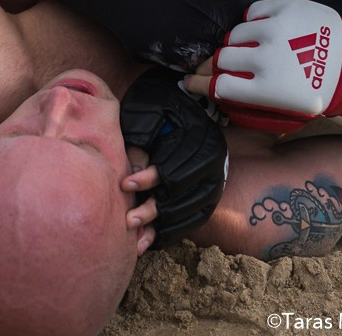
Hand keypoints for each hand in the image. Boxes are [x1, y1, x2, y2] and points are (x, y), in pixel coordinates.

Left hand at [119, 68, 227, 248]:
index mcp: (201, 138)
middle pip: (183, 194)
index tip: (125, 185)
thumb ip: (140, 138)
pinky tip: (151, 239)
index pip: (176, 168)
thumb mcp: (146, 110)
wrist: (180, 102)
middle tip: (127, 220)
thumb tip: (134, 172)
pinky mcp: (209, 195)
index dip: (150, 180)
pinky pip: (194, 220)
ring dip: (162, 227)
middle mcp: (215, 162)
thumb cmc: (158, 104)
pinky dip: (173, 231)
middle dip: (153, 209)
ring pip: (190, 213)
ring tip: (136, 239)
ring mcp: (216, 181)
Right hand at [205, 0, 341, 133]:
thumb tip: (213, 88)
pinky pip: (252, 13)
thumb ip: (248, 101)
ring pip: (234, 35)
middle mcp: (267, 58)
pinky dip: (251, 23)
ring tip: (243, 50)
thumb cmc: (314, 96)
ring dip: (235, 45)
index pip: (217, 84)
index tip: (189, 82)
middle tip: (210, 67)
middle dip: (211, 65)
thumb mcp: (282, 111)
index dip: (198, 84)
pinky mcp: (287, 9)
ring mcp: (276, 30)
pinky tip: (258, 32)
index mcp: (265, 89)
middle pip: (221, 59)